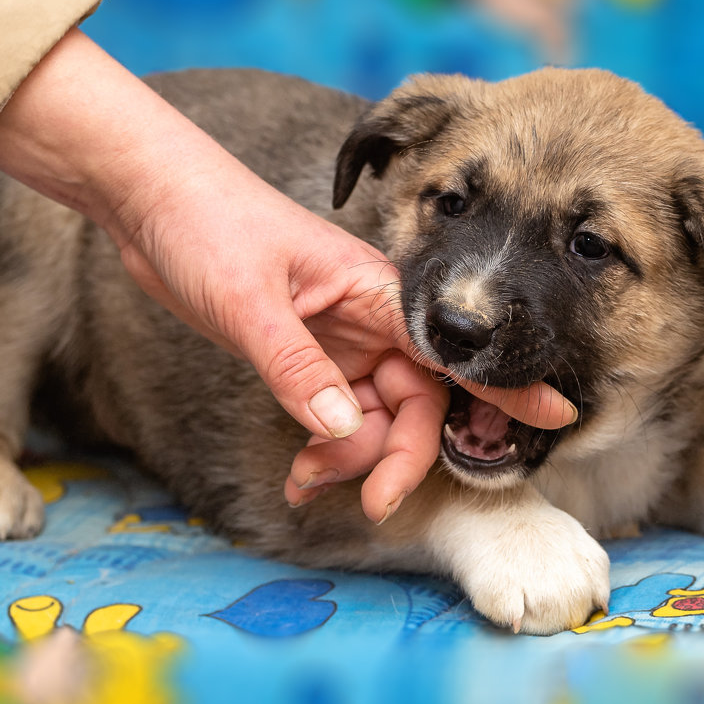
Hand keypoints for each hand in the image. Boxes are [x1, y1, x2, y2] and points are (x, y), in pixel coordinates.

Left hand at [0, 28, 577, 521]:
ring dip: (349, 460)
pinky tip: (296, 473)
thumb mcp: (248, 302)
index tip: (554, 417)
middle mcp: (368, 320)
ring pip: (374, 418)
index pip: (452, 348)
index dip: (506, 387)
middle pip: (415, 403)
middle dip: (398, 456)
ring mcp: (338, 341)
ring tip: (303, 482)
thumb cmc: (205, 224)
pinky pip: (333, 416)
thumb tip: (346, 433)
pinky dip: (321, 449)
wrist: (149, 200)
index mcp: (374, 293)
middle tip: (369, 503)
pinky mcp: (305, 356)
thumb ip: (299, 370)